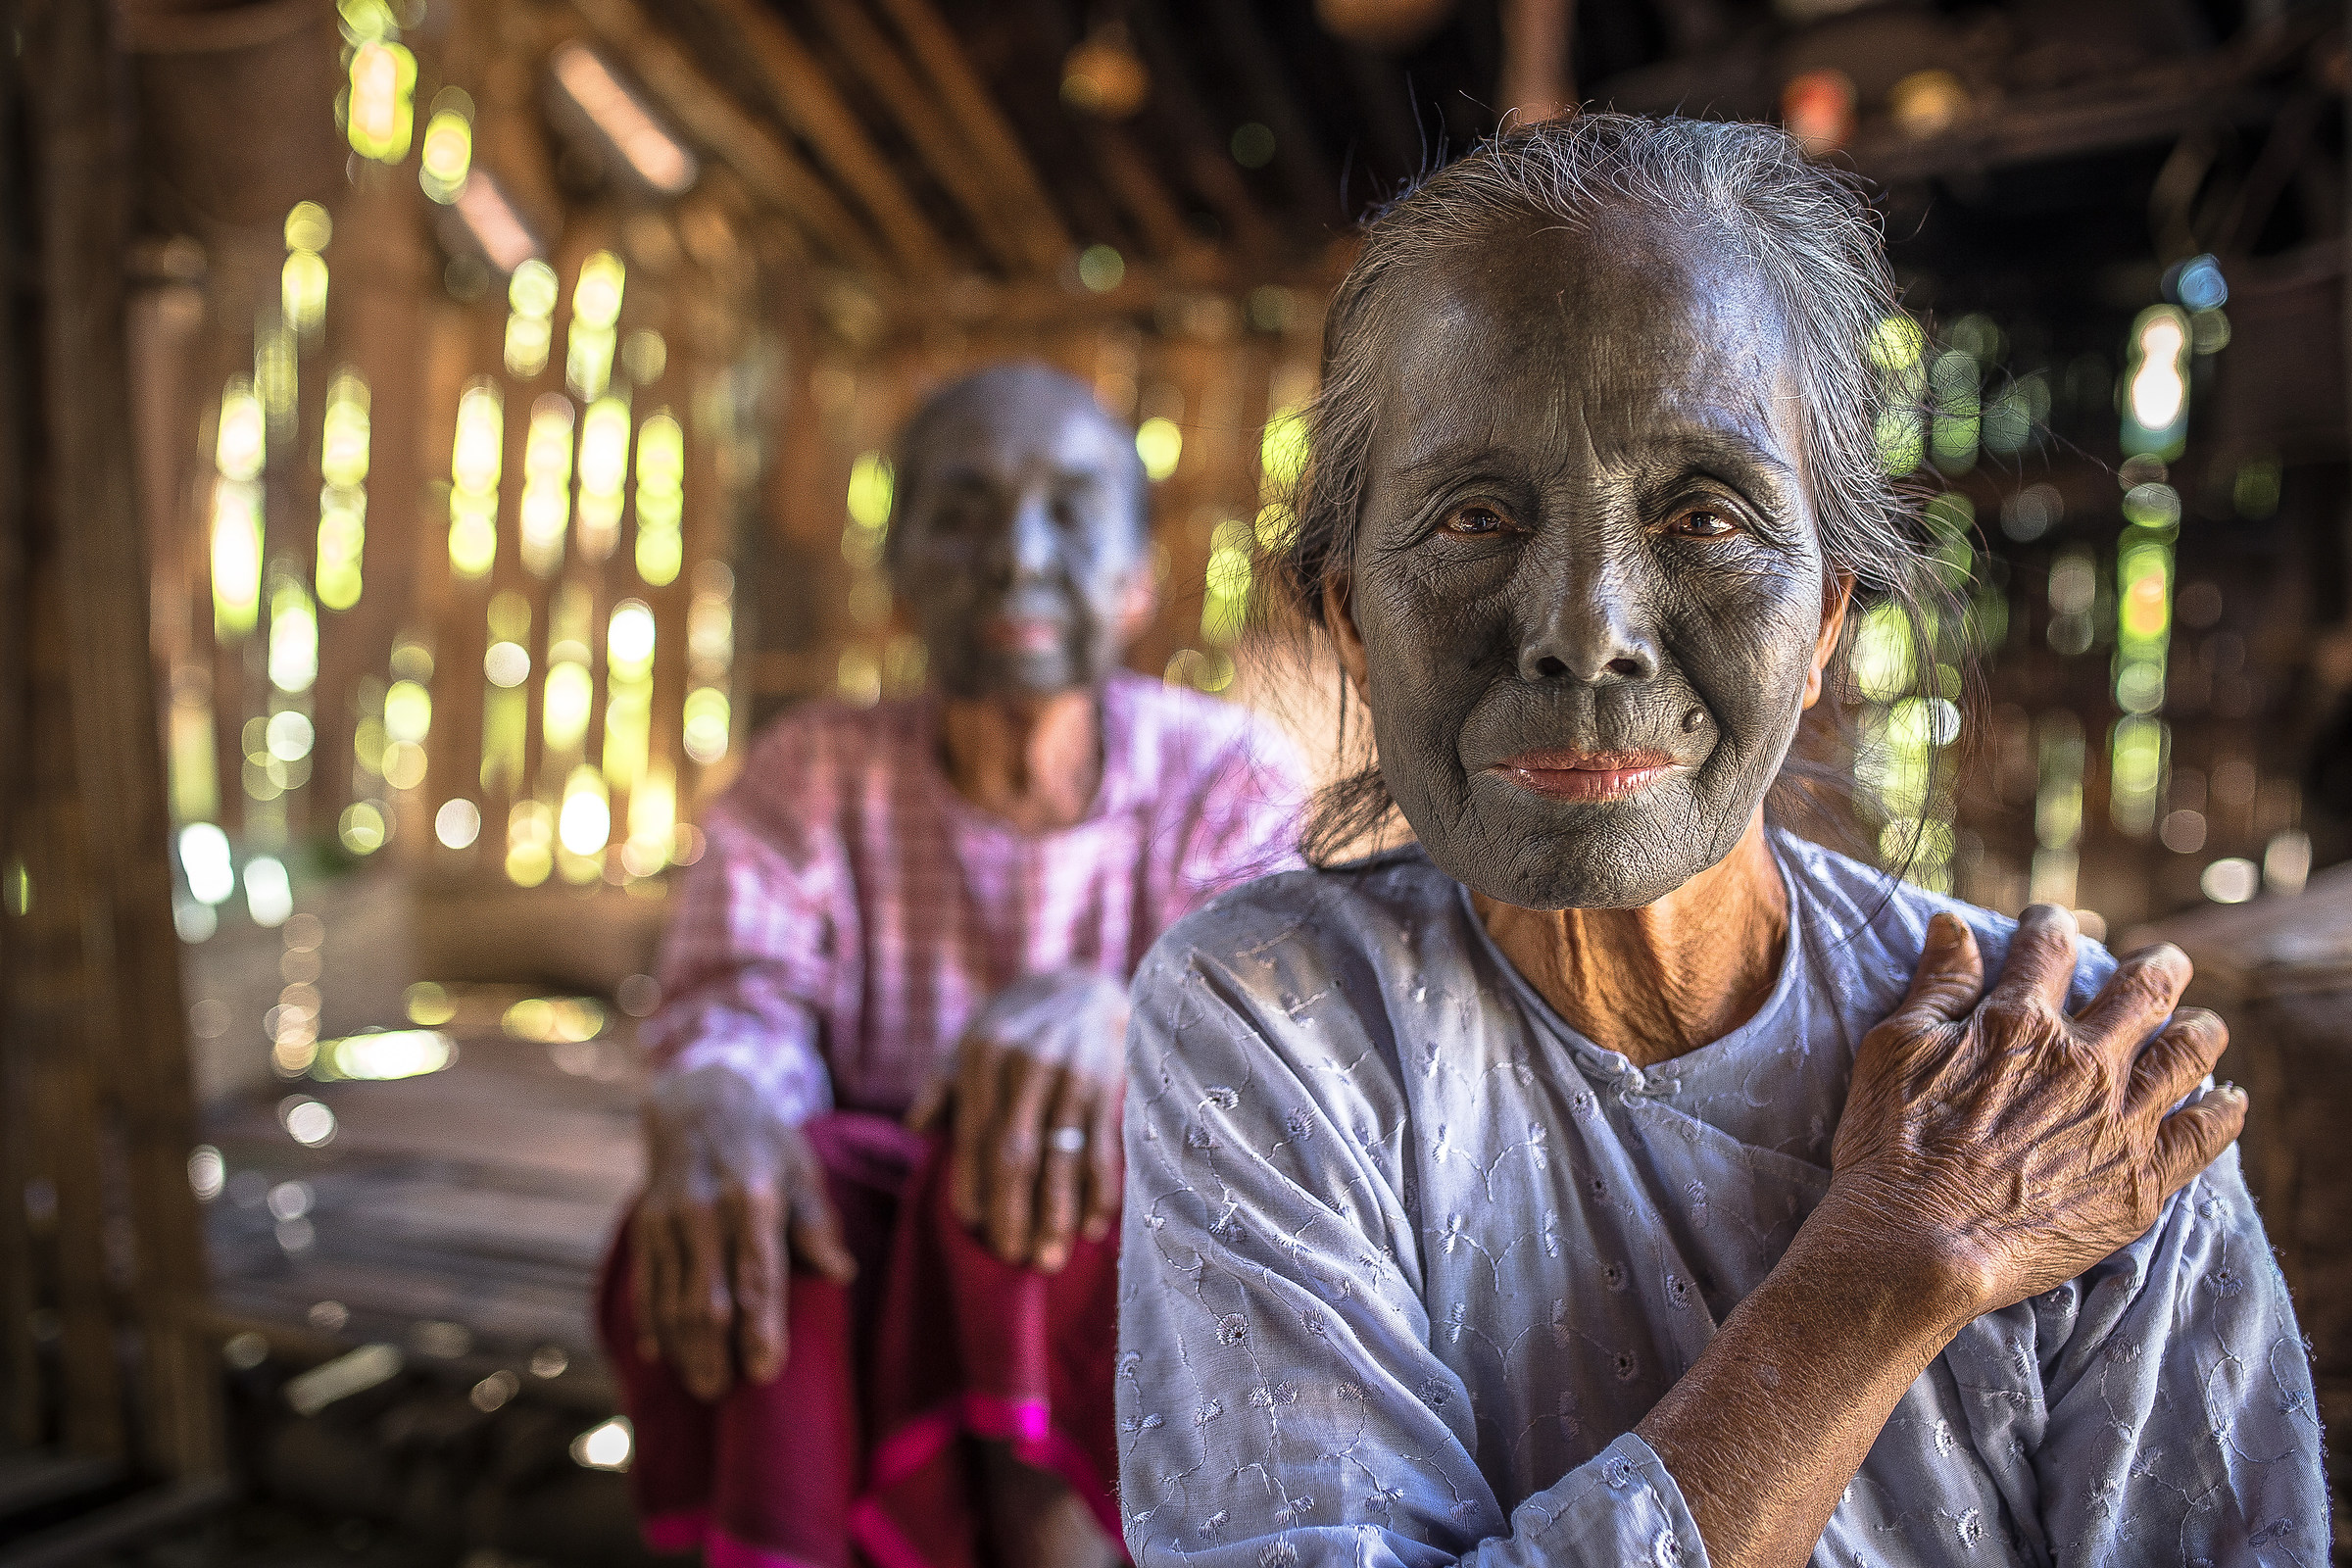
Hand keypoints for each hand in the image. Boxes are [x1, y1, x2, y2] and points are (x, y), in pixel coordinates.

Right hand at [631, 1064, 855, 1400]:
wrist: (696, 1103)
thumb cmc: (764, 1145)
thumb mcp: (801, 1169)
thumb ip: (817, 1223)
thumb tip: (840, 1273)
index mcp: (752, 1197)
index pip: (756, 1276)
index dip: (760, 1328)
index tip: (765, 1371)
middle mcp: (704, 1210)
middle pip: (706, 1298)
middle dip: (714, 1351)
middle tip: (724, 1393)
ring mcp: (667, 1221)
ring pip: (671, 1300)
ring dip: (683, 1349)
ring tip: (701, 1384)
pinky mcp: (644, 1229)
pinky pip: (646, 1287)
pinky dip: (653, 1325)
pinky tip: (662, 1355)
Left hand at [908, 969, 1127, 1273]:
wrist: (1079, 988)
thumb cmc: (1011, 1028)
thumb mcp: (967, 1044)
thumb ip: (941, 1086)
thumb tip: (915, 1127)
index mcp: (985, 1058)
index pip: (976, 1132)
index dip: (973, 1181)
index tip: (971, 1225)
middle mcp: (1028, 1066)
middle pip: (1018, 1152)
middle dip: (1014, 1210)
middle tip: (1012, 1257)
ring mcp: (1072, 1077)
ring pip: (1063, 1157)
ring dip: (1057, 1214)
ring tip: (1049, 1258)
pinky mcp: (1107, 1087)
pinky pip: (1102, 1149)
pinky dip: (1099, 1192)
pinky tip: (1092, 1227)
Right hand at [1822, 905, 2244, 1325]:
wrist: (1919, 1245)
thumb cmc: (1889, 1146)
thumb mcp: (1893, 1049)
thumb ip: (1935, 985)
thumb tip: (1954, 926)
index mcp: (2019, 1022)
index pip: (2049, 949)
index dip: (2052, 926)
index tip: (2052, 924)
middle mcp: (2083, 1060)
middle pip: (2143, 991)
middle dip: (2158, 968)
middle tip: (2163, 964)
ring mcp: (2120, 1120)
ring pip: (2188, 1053)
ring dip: (2201, 1030)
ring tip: (2203, 1025)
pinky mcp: (2141, 1180)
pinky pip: (2205, 1135)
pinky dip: (2223, 1110)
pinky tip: (2229, 1100)